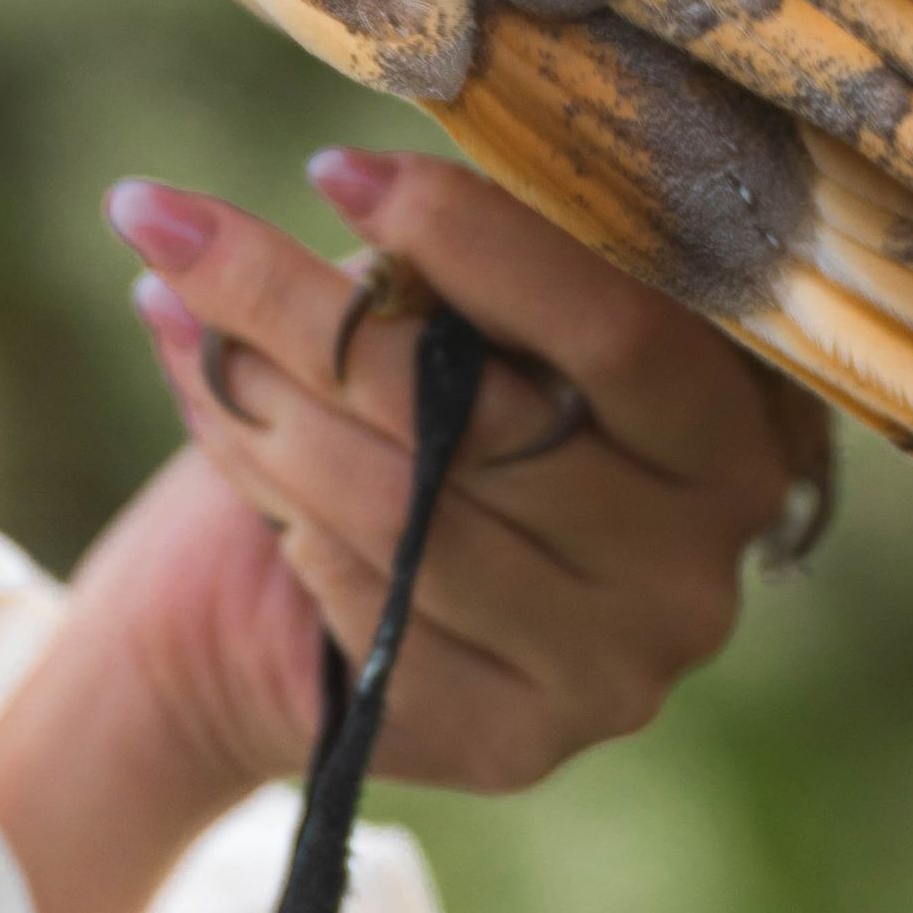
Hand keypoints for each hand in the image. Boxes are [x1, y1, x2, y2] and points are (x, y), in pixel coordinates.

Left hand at [111, 144, 818, 790]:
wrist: (337, 610)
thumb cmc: (429, 415)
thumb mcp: (474, 323)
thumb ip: (463, 274)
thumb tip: (362, 187)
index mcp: (737, 431)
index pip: (618, 331)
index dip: (475, 241)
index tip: (331, 169)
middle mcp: (701, 565)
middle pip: (484, 421)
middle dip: (309, 308)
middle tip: (177, 226)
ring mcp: (618, 670)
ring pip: (410, 513)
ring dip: (271, 404)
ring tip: (175, 308)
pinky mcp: (518, 743)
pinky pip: (374, 612)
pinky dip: (285, 515)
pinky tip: (228, 433)